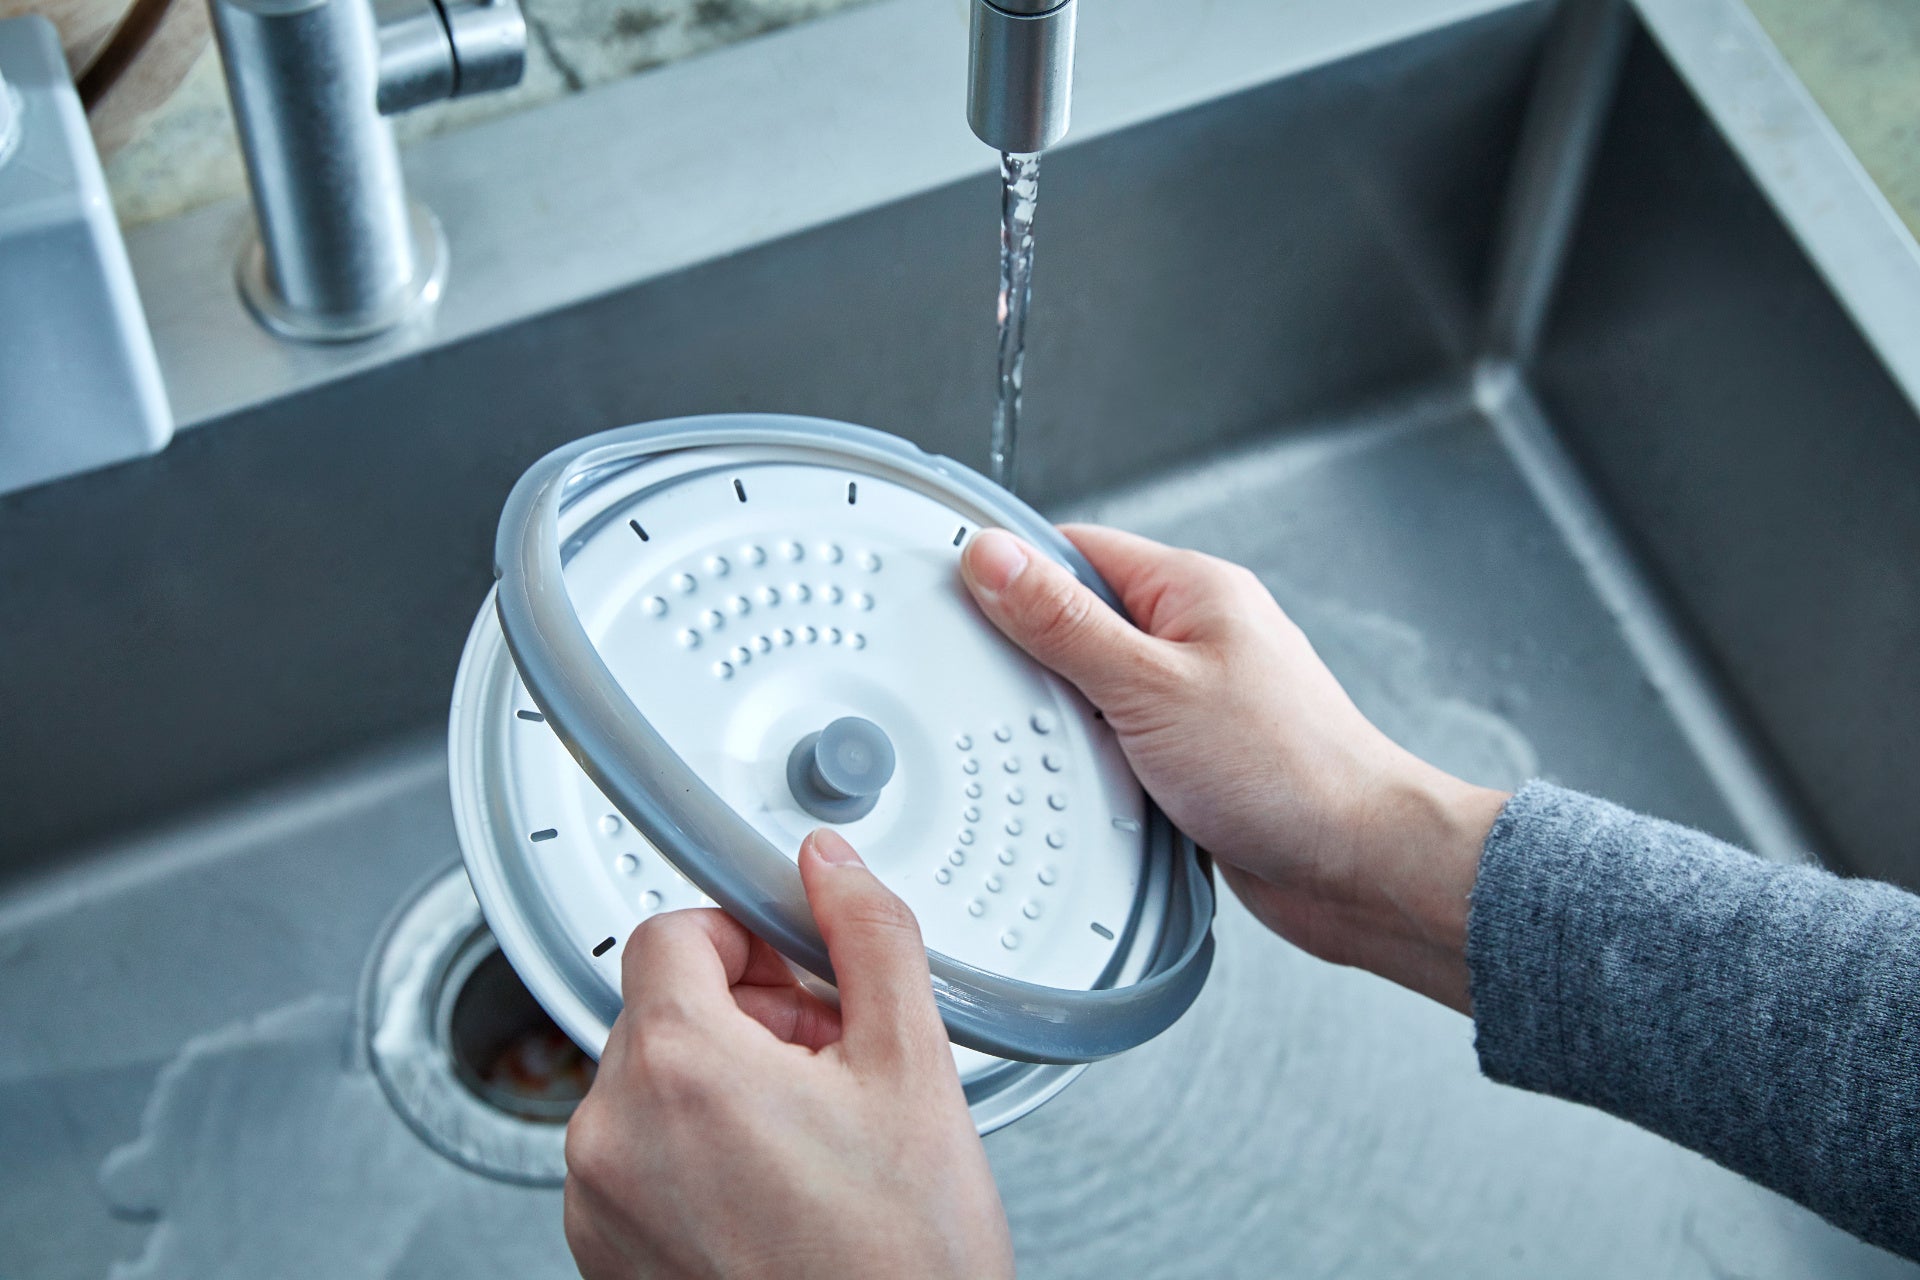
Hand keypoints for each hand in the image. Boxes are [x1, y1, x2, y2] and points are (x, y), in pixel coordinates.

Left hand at [563, 829, 1012, 1279]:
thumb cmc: (900, 1263)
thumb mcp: (913, 1070)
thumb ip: (868, 938)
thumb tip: (830, 870)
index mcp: (678, 1069)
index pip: (669, 932)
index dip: (745, 937)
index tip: (794, 972)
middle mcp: (611, 1135)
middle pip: (661, 1009)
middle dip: (748, 1015)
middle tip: (830, 1061)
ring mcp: (597, 1206)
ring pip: (650, 1085)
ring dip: (724, 1084)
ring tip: (812, 1136)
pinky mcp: (602, 1259)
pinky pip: (637, 1159)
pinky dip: (696, 1152)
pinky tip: (778, 1189)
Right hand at [960, 525, 1507, 1012]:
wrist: (1358, 867)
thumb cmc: (1290, 772)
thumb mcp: (1149, 686)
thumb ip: (1064, 622)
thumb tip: (995, 558)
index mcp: (1191, 590)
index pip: (1074, 548)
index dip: (1010, 567)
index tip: (955, 590)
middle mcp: (1196, 635)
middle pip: (1078, 618)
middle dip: (1033, 654)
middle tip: (1000, 687)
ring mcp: (1194, 696)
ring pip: (1094, 687)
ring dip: (1067, 717)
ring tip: (1060, 743)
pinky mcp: (1192, 754)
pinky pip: (1118, 740)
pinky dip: (1095, 761)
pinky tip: (1088, 784)